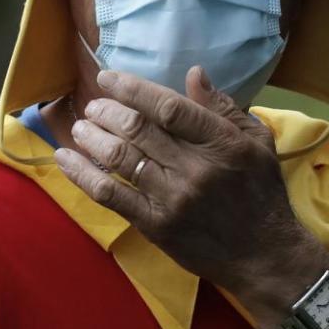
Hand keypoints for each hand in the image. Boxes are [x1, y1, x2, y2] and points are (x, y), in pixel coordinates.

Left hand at [53, 67, 328, 313]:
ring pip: (120, 159)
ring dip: (92, 138)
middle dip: (107, 111)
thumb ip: (223, 107)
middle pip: (138, 129)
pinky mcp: (155, 225)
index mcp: (221, 142)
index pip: (169, 107)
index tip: (108, 78)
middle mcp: (194, 168)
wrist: (263, 255)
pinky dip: (83, 175)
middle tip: (94, 105)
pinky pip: (111, 195)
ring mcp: (172, 199)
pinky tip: (65, 160)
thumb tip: (193, 73)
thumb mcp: (257, 141)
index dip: (133, 88)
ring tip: (80, 127)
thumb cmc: (261, 191)